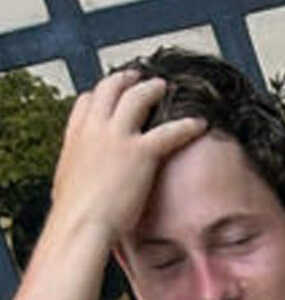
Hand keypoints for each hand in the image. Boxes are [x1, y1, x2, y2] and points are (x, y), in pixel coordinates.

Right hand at [49, 70, 203, 244]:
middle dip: (125, 80)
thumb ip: (80, 173)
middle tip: (138, 76)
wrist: (82, 223)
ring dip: (152, 89)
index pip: (85, 103)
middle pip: (109, 91)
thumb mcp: (69, 184)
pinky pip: (169, 132)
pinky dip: (187, 125)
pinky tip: (200, 123)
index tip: (107, 94)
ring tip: (165, 86)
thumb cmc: (76, 214)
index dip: (98, 95)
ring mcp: (116, 138)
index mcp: (76, 138)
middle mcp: (94, 130)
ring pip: (136, 99)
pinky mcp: (140, 153)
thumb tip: (82, 183)